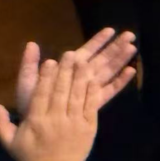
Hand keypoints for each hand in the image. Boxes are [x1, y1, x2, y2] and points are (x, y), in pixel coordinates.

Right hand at [0, 53, 98, 160]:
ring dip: (81, 77)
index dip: (46, 77)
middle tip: (70, 54)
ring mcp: (74, 123)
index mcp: (37, 121)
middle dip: (66, 71)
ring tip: (83, 61)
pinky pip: (92, 106)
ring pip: (78, 96)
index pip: (41, 95)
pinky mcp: (89, 126)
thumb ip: (2, 124)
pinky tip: (94, 78)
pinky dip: (93, 92)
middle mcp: (56, 119)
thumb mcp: (11, 143)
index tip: (50, 62)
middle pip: (61, 91)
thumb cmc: (31, 157)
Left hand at [16, 28, 136, 116]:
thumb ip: (29, 64)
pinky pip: (110, 90)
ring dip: (120, 60)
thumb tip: (32, 43)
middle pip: (102, 58)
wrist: (35, 130)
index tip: (110, 30)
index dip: (98, 40)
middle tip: (130, 35)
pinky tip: (131, 71)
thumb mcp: (27, 82)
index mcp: (68, 69)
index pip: (87, 50)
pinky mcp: (94, 102)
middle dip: (115, 46)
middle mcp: (82, 77)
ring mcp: (89, 89)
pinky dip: (120, 81)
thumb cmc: (30, 105)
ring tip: (132, 48)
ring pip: (108, 71)